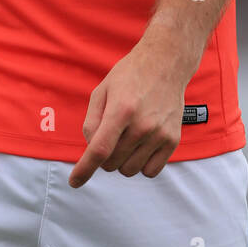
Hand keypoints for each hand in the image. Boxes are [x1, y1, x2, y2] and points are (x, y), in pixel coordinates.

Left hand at [69, 24, 202, 187]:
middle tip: (110, 136)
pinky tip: (140, 147)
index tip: (74, 182)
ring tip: (126, 139)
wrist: (166, 64)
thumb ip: (91, 122)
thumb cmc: (129, 76)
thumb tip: (91, 148)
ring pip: (129, 170)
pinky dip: (141, 165)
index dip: (84, 169)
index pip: (100, 149)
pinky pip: (151, 171)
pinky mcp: (173, 140)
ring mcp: (160, 134)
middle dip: (104, 156)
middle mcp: (142, 125)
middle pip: (112, 163)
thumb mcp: (101, 91)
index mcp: (121, 110)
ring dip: (122, 161)